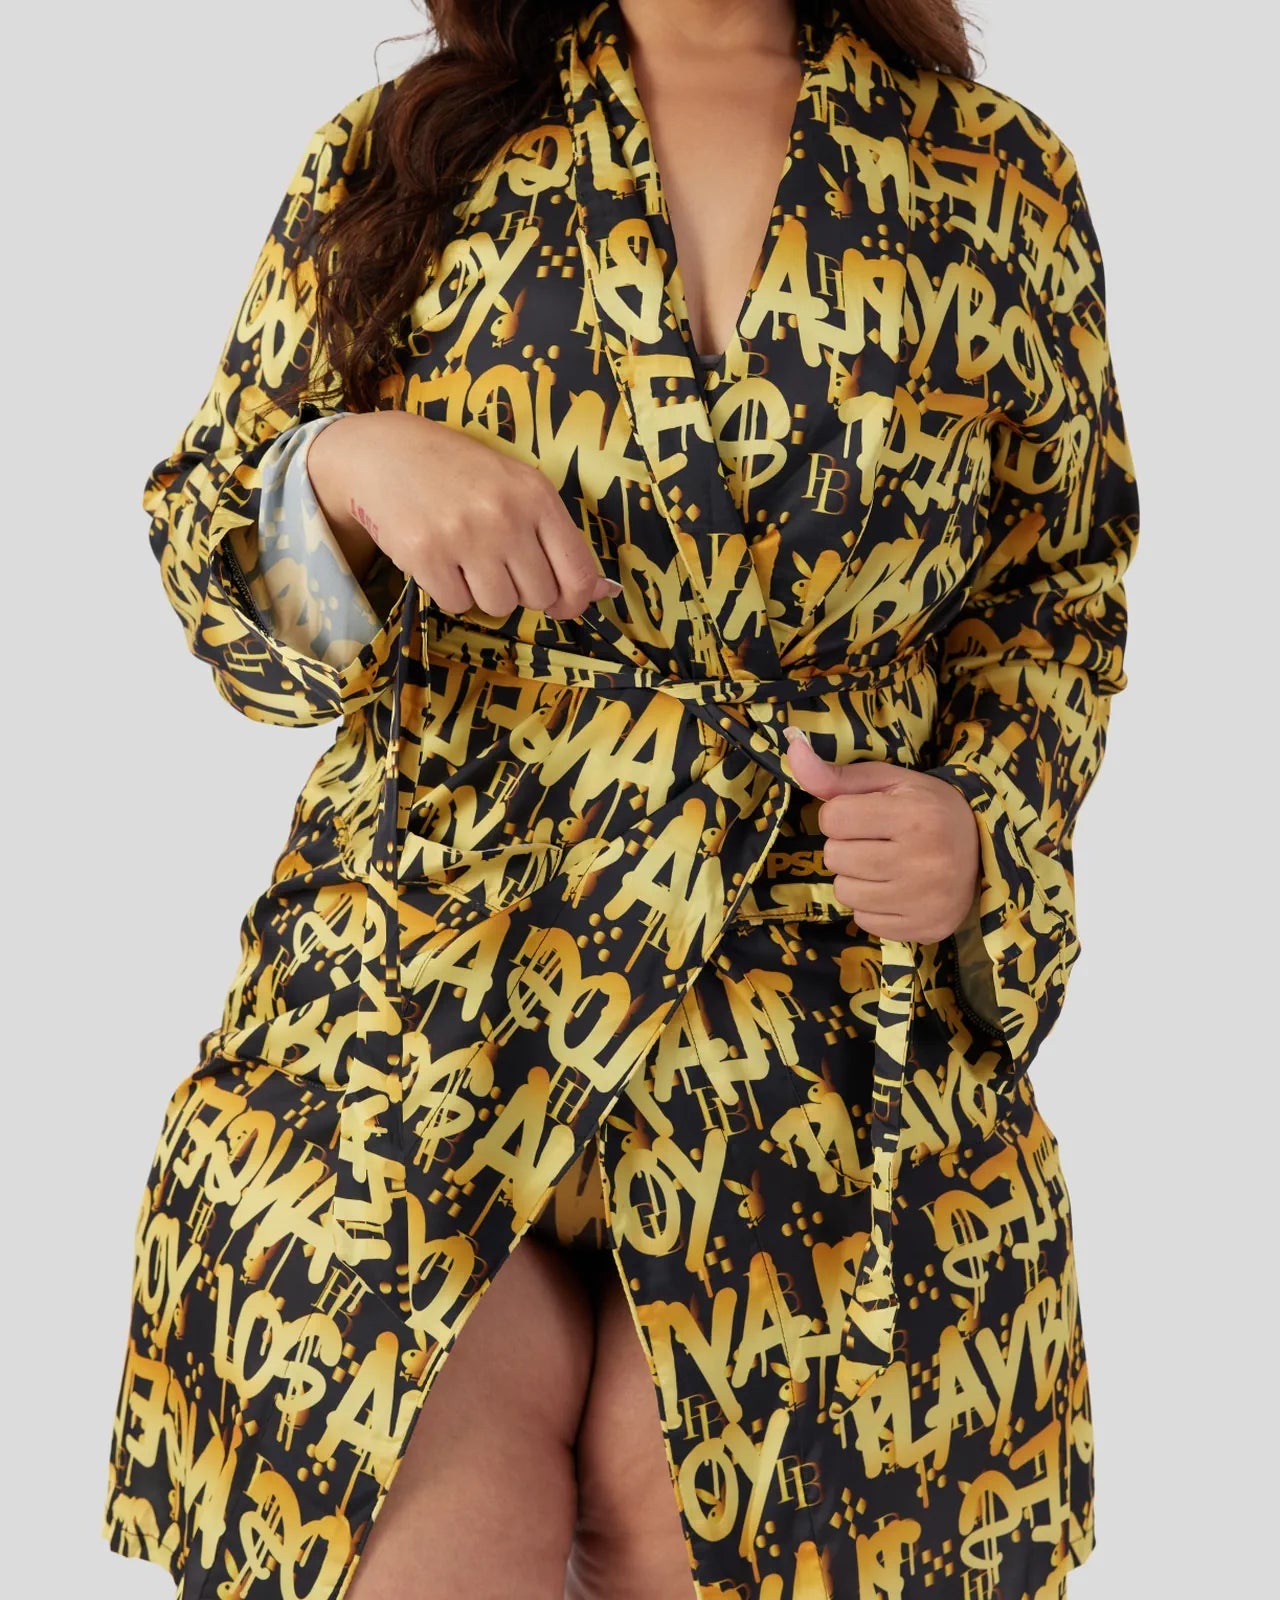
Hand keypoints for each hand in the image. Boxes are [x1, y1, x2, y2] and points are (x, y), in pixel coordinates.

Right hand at [305, 411, 621, 619]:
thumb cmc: (459, 473)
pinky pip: (457, 604)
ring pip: (498, 606)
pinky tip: (440, 559)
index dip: (574, 599)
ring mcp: (464, 537)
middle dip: (521, 589)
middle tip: (497, 563)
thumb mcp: (516, 488)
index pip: (577, 571)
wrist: (384, 453)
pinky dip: (450, 591)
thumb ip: (556, 538)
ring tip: (466, 557)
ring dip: (484, 592)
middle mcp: (505, 516)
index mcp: (536, 495)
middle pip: (538, 596)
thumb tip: (602, 592)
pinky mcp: (425, 556)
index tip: (562, 603)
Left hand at [781, 728, 981, 942]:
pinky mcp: (924, 929)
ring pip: (844, 892)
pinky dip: (871, 905)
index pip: (832, 818)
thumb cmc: (927, 808)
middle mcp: (921, 861)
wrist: (985, 849)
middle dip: (847, 846)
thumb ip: (835, 774)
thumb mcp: (888, 782)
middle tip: (878, 841)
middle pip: (834, 857)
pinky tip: (896, 890)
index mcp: (913, 816)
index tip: (867, 815)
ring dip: (855, 877)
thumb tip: (792, 748)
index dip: (842, 814)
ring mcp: (923, 901)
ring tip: (885, 865)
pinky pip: (863, 920)